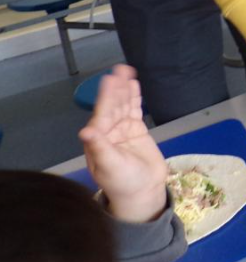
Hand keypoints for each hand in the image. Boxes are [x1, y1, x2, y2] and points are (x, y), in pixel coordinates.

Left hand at [78, 65, 167, 223]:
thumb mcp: (110, 166)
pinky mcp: (136, 130)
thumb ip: (100, 147)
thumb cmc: (123, 182)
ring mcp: (122, 130)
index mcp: (98, 140)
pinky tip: (134, 85)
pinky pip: (134, 110)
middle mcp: (108, 132)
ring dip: (125, 88)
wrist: (143, 192)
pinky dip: (135, 97)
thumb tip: (86, 130)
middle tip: (119, 69)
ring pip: (123, 105)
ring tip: (126, 71)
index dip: (106, 97)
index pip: (103, 113)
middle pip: (113, 105)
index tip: (109, 80)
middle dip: (116, 88)